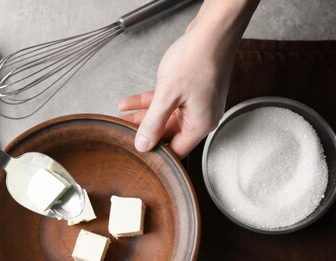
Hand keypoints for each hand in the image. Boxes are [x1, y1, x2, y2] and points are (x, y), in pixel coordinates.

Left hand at [119, 0, 258, 157]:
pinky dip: (149, 102)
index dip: (155, 154)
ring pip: (165, 116)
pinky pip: (167, 102)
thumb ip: (153, 123)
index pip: (176, 151)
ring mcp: (197, 103)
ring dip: (143, 116)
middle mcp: (201, 117)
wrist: (213, 31)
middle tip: (124, 134)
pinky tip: (130, 102)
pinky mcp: (191, 91)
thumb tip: (143, 145)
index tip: (136, 154)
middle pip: (168, 134)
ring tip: (122, 117)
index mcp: (201, 124)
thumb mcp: (167, 96)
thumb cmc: (198, 59)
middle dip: (145, 133)